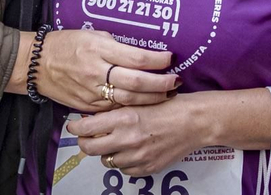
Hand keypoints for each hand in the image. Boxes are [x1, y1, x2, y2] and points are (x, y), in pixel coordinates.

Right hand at [34, 30, 176, 111]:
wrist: (37, 64)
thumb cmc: (66, 44)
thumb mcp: (93, 34)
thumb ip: (117, 45)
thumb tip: (142, 54)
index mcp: (99, 49)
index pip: (137, 57)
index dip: (158, 60)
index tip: (170, 58)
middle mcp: (97, 71)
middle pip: (136, 82)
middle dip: (161, 84)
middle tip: (176, 81)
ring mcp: (92, 92)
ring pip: (129, 100)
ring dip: (152, 99)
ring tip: (168, 94)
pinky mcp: (88, 106)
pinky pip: (115, 108)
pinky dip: (132, 107)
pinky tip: (145, 104)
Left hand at [70, 94, 209, 176]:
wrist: (195, 122)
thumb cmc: (170, 106)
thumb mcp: (139, 101)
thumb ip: (117, 110)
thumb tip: (95, 117)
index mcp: (124, 119)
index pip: (87, 129)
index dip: (76, 128)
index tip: (75, 126)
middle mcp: (127, 140)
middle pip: (91, 149)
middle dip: (85, 142)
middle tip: (87, 137)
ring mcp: (137, 157)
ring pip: (107, 161)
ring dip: (107, 152)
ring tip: (115, 142)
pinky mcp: (147, 168)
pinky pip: (125, 170)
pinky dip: (124, 162)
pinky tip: (131, 151)